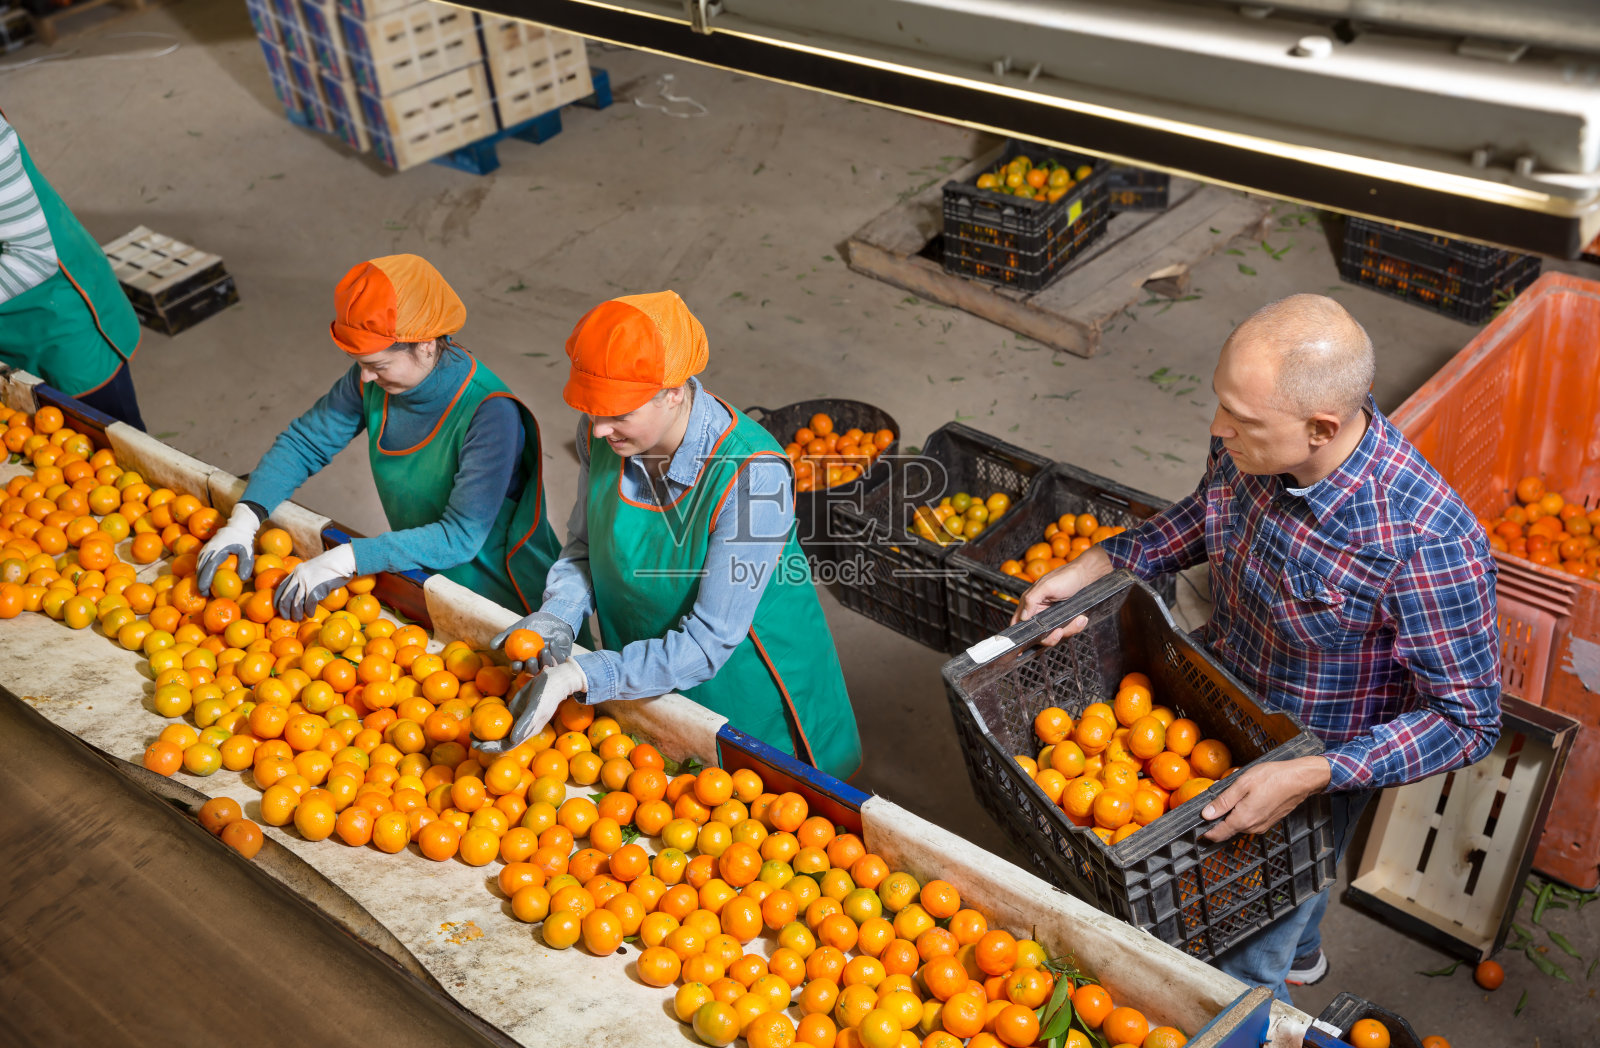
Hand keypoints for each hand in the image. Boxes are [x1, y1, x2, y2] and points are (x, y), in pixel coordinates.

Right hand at [197, 502, 260, 594]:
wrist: (238, 524)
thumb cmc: (244, 538)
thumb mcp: (248, 550)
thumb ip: (246, 563)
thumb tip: (243, 579)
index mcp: (218, 549)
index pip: (209, 566)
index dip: (205, 579)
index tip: (204, 590)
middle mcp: (209, 548)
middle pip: (201, 567)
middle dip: (200, 581)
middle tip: (203, 594)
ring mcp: (206, 547)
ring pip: (199, 564)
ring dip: (199, 576)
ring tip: (203, 589)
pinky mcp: (207, 548)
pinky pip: (201, 560)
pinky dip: (201, 570)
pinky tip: (203, 579)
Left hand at [273, 544, 356, 620]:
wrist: (342, 560)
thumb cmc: (332, 566)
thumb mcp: (313, 568)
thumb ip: (306, 577)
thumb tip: (303, 592)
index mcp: (297, 571)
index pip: (281, 587)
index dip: (278, 599)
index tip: (279, 608)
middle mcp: (299, 576)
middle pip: (286, 597)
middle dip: (284, 610)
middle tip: (287, 617)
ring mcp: (307, 582)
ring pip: (296, 603)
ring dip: (296, 613)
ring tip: (298, 618)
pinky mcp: (316, 588)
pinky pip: (309, 604)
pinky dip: (309, 611)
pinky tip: (311, 614)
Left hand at [474, 660, 587, 755]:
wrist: (555, 680)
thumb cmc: (547, 695)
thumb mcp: (536, 709)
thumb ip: (525, 724)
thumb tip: (512, 741)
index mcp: (526, 731)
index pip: (507, 745)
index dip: (492, 748)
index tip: (478, 747)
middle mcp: (521, 728)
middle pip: (501, 740)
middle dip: (486, 743)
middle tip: (471, 739)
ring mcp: (518, 718)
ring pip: (500, 730)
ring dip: (486, 733)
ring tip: (472, 731)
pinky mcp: (516, 708)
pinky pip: (501, 717)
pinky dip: (491, 719)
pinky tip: (480, 716)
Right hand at [491, 610, 575, 670]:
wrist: (553, 617)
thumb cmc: (533, 624)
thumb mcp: (517, 628)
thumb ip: (505, 636)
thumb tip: (491, 646)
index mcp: (524, 661)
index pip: (517, 669)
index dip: (516, 668)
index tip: (516, 662)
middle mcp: (536, 665)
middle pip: (532, 673)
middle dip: (531, 668)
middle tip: (531, 659)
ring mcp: (549, 663)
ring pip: (546, 668)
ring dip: (544, 661)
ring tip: (543, 650)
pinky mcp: (562, 659)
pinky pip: (559, 660)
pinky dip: (556, 653)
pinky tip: (553, 643)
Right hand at [1011, 547, 1112, 645]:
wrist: (1088, 575)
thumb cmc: (1066, 576)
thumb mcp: (1046, 586)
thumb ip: (1031, 600)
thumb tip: (1022, 617)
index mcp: (1030, 603)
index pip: (1018, 623)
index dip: (1019, 636)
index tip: (1021, 650)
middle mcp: (1040, 612)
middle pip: (1038, 636)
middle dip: (1051, 637)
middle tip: (1059, 631)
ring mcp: (1053, 617)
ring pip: (1055, 635)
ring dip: (1068, 630)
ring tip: (1078, 620)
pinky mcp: (1065, 620)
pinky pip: (1067, 630)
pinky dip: (1075, 627)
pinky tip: (1081, 618)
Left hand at [1200, 756, 1331, 841]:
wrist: (1300, 779)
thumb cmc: (1272, 778)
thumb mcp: (1242, 784)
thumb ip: (1223, 801)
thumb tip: (1206, 814)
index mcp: (1243, 819)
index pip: (1218, 834)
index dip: (1205, 833)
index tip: (1196, 831)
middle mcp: (1253, 827)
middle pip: (1228, 830)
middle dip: (1218, 820)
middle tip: (1211, 805)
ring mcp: (1262, 826)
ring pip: (1239, 825)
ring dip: (1231, 815)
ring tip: (1229, 797)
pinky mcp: (1269, 821)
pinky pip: (1250, 821)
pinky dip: (1242, 813)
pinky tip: (1244, 798)